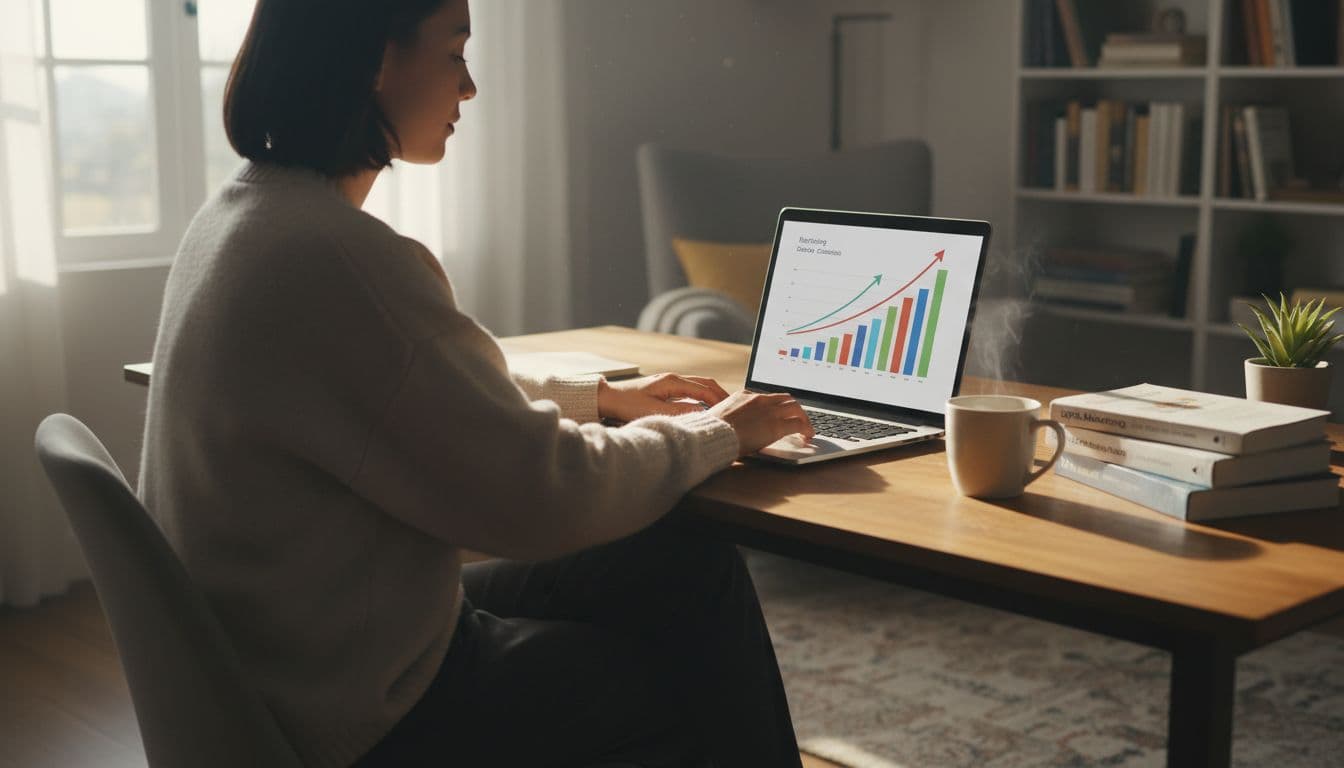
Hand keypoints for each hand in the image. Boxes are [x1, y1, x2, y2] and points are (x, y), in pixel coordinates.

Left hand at [597, 373, 730, 421]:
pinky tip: (705, 406)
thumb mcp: (655, 411)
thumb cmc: (628, 405)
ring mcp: (670, 381)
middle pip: (706, 383)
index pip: (704, 390)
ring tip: (724, 407)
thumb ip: (679, 413)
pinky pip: (691, 389)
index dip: (719, 400)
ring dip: (713, 394)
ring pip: (699, 385)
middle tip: (735, 407)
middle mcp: (674, 378)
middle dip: (721, 394)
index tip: (731, 411)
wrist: (609, 398)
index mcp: (673, 382)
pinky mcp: (666, 387)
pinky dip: (703, 396)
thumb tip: (701, 414)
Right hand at [707, 390, 813, 455]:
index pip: (767, 397)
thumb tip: (730, 426)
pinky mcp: (776, 425)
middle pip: (785, 398)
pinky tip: (808, 437)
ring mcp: (769, 411)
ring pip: (796, 408)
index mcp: (744, 396)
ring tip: (806, 429)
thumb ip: (730, 417)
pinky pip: (799, 424)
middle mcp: (759, 399)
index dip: (777, 406)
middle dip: (794, 409)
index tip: (779, 414)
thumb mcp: (718, 417)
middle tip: (798, 419)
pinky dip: (806, 429)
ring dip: (803, 418)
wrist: (712, 435)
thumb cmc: (711, 431)